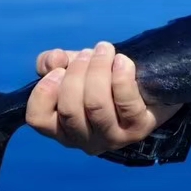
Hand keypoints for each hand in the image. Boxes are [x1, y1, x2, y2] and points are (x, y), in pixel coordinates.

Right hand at [26, 40, 182, 154]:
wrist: (152, 87)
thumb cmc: (106, 81)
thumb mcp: (75, 69)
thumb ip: (53, 63)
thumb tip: (53, 60)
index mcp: (62, 129)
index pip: (38, 119)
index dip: (44, 92)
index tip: (59, 70)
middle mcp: (84, 140)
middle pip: (70, 109)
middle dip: (77, 73)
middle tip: (89, 52)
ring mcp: (113, 138)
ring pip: (96, 105)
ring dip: (98, 70)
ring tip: (105, 51)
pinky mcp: (138, 129)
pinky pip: (125, 103)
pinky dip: (121, 77)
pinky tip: (122, 61)